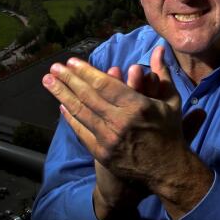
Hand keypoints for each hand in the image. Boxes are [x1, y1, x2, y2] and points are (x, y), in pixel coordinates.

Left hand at [43, 46, 211, 219]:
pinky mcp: (102, 153)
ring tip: (48, 82)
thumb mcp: (171, 101)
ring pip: (80, 112)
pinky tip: (62, 106)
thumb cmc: (170, 132)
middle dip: (68, 79)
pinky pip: (81, 131)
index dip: (85, 72)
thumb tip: (158, 49)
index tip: (71, 62)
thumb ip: (162, 73)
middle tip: (53, 68)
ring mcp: (108, 139)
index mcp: (137, 106)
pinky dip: (70, 117)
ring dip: (62, 95)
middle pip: (87, 96)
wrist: (168, 170)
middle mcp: (119, 122)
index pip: (104, 84)